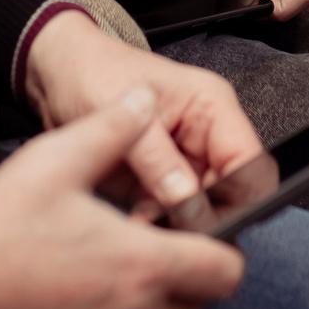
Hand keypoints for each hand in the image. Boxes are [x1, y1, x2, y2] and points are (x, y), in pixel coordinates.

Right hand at [0, 87, 245, 308]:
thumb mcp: (55, 160)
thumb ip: (112, 128)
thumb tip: (144, 101)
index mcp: (142, 265)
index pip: (225, 273)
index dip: (223, 252)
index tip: (196, 236)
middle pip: (193, 308)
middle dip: (182, 280)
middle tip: (143, 249)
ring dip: (139, 308)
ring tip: (96, 271)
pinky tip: (66, 302)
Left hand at [21, 12, 265, 217]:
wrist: (58, 75)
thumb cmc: (94, 75)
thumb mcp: (127, 117)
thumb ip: (159, 161)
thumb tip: (187, 201)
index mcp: (213, 108)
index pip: (251, 163)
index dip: (240, 198)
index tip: (211, 223)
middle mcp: (207, 137)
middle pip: (233, 193)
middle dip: (208, 218)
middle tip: (175, 233)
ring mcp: (185, 161)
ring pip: (205, 209)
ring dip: (182, 225)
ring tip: (149, 228)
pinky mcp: (162, 181)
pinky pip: (175, 214)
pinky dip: (160, 225)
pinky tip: (137, 225)